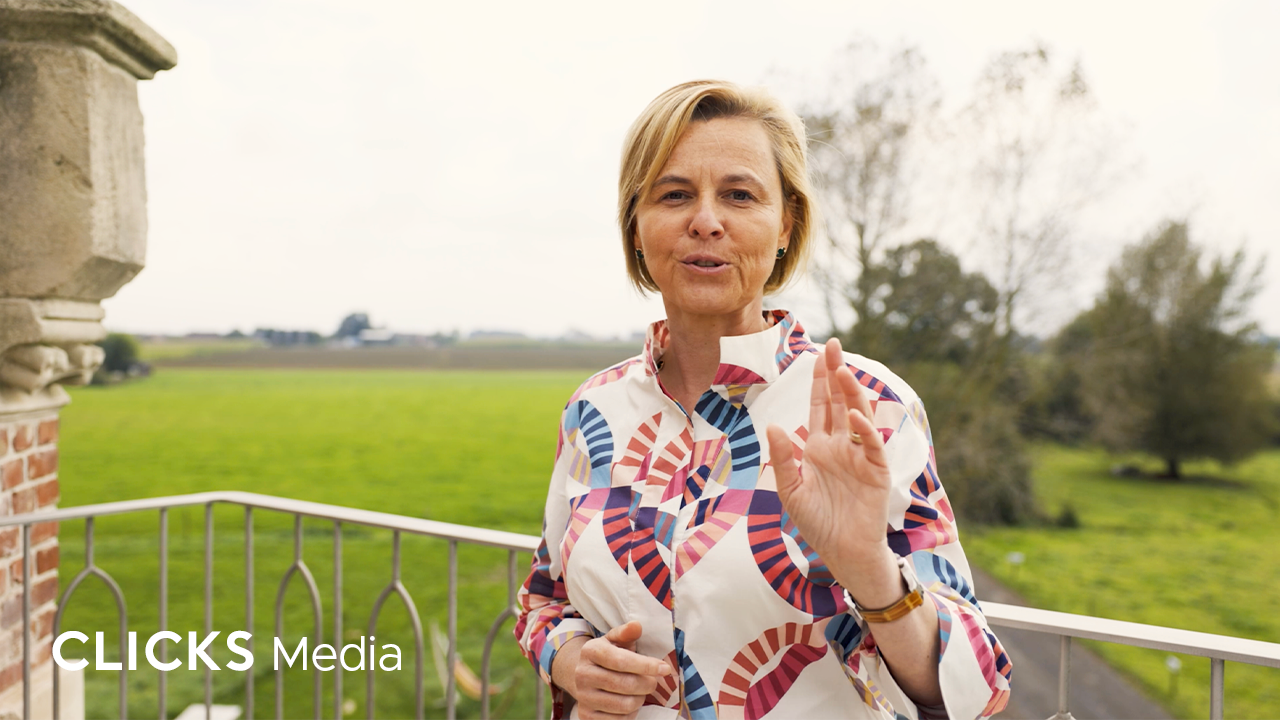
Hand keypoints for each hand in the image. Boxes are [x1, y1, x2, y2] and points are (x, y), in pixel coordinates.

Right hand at [571, 621, 670, 718]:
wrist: (583, 676)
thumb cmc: (607, 656)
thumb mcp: (615, 640)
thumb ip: (626, 633)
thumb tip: (636, 626)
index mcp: (590, 651)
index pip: (621, 661)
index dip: (646, 665)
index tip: (664, 669)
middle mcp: (583, 674)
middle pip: (626, 684)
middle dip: (648, 684)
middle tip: (653, 681)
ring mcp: (583, 697)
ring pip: (625, 705)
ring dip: (640, 699)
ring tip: (641, 691)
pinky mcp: (586, 716)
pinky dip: (631, 713)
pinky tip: (629, 702)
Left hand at [765, 337, 893, 575]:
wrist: (842, 553)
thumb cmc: (818, 523)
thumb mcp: (790, 489)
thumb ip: (782, 458)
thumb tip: (773, 425)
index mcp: (821, 447)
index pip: (821, 406)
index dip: (819, 381)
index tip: (816, 353)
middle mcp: (842, 446)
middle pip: (840, 402)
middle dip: (836, 374)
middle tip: (834, 346)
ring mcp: (861, 456)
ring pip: (858, 416)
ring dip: (851, 394)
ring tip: (842, 370)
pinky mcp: (876, 472)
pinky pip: (871, 446)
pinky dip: (864, 429)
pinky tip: (854, 414)